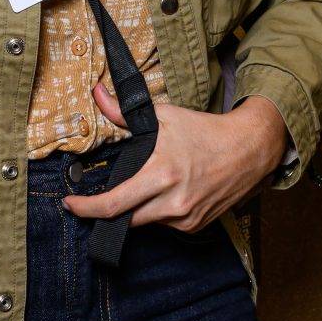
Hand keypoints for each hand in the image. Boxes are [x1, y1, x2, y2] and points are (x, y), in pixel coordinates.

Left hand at [63, 80, 289, 232]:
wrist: (250, 149)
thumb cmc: (206, 131)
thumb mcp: (165, 116)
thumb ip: (124, 113)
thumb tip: (98, 95)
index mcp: (161, 174)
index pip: (113, 204)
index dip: (86, 209)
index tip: (71, 205)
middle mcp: (173, 202)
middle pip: (125, 220)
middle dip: (108, 212)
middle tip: (98, 202)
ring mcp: (186, 217)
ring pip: (145, 222)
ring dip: (138, 209)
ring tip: (150, 186)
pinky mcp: (196, 225)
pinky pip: (165, 224)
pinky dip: (160, 212)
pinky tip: (170, 193)